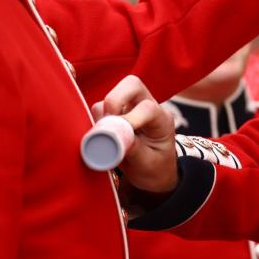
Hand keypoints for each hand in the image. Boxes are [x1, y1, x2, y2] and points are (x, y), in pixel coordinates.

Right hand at [92, 75, 177, 192]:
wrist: (153, 174)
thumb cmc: (155, 169)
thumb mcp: (148, 164)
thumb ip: (133, 150)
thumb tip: (114, 139)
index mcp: (162, 120)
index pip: (148, 108)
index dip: (130, 118)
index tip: (117, 137)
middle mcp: (148, 107)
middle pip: (132, 84)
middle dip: (114, 99)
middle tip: (107, 123)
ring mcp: (131, 108)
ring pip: (113, 95)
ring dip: (103, 114)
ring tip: (105, 139)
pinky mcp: (117, 113)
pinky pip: (100, 108)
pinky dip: (96, 120)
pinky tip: (102, 138)